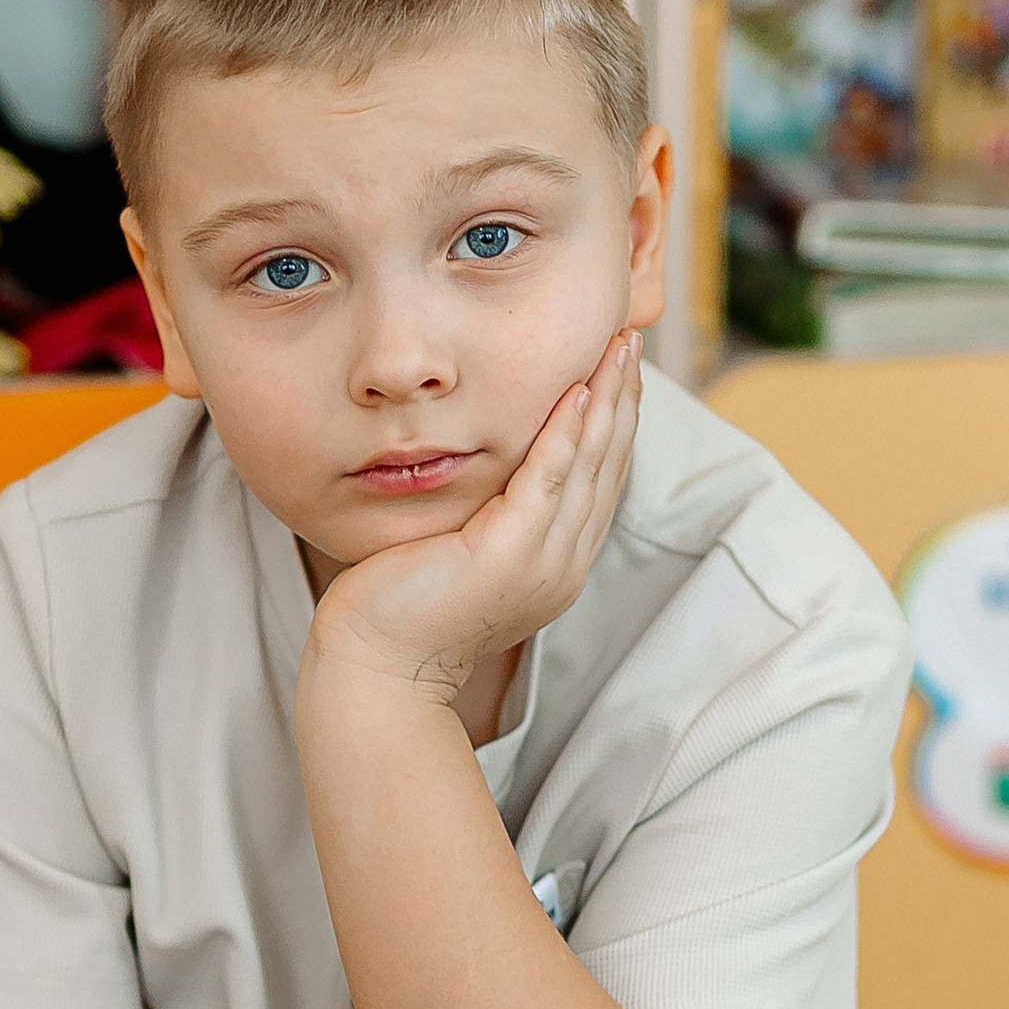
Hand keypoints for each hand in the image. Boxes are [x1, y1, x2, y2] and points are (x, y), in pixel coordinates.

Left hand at [304, 330, 640, 711]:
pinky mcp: (510, 555)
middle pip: (608, 465)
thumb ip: (490, 516)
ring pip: (590, 466)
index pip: (601, 479)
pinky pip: (549, 480)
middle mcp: (564, 563)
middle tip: (632, 340)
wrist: (377, 668)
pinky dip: (566, 433)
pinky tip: (577, 391)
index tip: (620, 368)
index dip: (617, 420)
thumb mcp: (462, 554)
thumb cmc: (402, 610)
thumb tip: (491, 472)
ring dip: (609, 401)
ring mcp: (543, 562)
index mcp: (558, 563)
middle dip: (625, 399)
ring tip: (619, 349)